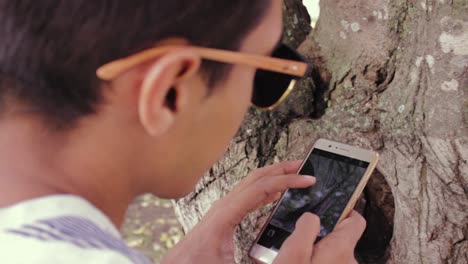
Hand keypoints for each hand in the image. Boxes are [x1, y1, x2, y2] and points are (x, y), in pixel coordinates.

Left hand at [162, 161, 314, 263]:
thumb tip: (281, 258)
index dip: (287, 181)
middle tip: (305, 166)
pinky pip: (248, 194)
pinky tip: (275, 194)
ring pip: (252, 183)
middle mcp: (224, 205)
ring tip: (294, 175)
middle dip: (283, 169)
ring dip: (274, 176)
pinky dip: (265, 189)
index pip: (262, 188)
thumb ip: (256, 261)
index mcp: (226, 214)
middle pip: (257, 177)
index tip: (307, 179)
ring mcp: (223, 208)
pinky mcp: (224, 214)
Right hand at [274, 211, 365, 263]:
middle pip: (341, 240)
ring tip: (295, 260)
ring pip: (333, 257)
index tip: (326, 213)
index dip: (343, 213)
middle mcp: (348, 263)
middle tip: (299, 241)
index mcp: (340, 249)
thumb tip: (312, 217)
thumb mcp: (293, 253)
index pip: (356, 221)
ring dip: (317, 256)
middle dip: (322, 238)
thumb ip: (306, 228)